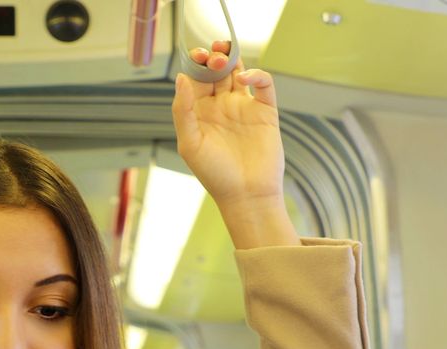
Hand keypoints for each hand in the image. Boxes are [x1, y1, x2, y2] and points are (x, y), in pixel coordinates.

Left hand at [172, 42, 284, 211]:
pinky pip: (263, 84)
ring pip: (239, 72)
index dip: (195, 64)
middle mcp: (221, 106)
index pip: (196, 78)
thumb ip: (183, 111)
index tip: (196, 58)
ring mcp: (244, 107)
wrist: (247, 195)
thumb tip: (181, 78)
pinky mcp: (265, 111)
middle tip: (211, 56)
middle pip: (217, 71)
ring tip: (224, 56)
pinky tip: (245, 79)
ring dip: (232, 59)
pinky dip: (257, 75)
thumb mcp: (190, 144)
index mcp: (200, 112)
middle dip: (212, 58)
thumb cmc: (215, 175)